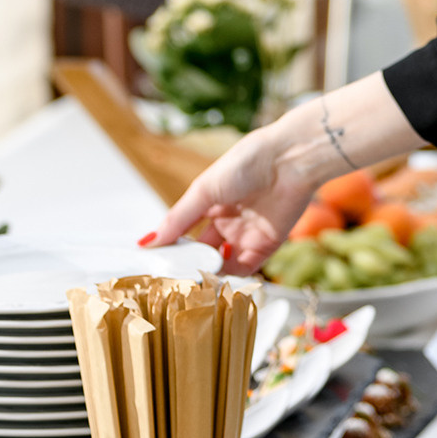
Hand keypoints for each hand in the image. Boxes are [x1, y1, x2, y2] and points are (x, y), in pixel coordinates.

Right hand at [145, 122, 316, 274]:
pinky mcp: (266, 246)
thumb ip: (177, 219)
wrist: (288, 161)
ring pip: (221, 263)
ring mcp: (246, 234)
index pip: (185, 232)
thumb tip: (147, 242)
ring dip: (207, 271)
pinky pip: (244, 269)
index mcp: (210, 203)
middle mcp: (227, 221)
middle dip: (188, 263)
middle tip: (171, 276)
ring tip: (193, 276)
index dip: (171, 247)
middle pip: (202, 251)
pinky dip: (230, 275)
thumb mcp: (204, 190)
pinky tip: (217, 273)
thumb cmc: (245, 163)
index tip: (153, 263)